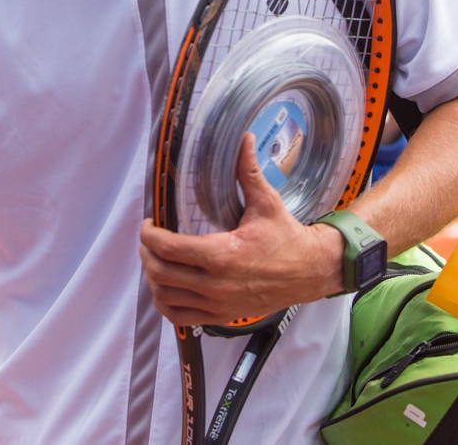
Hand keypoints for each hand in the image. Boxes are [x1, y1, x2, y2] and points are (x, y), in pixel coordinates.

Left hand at [140, 134, 344, 325]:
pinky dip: (165, 303)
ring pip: (166, 297)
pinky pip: (180, 318)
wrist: (310, 271)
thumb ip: (247, 171)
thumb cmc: (286, 238)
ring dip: (153, 277)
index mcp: (222, 255)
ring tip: (155, 259)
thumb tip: (243, 139)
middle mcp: (216, 284)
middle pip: (160, 273)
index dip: (149, 235)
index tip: (148, 224)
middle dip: (147, 253)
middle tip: (149, 239)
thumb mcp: (266, 202)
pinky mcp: (221, 316)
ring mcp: (217, 304)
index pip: (169, 249)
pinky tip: (166, 287)